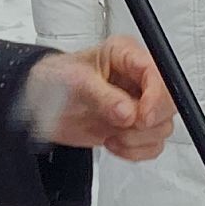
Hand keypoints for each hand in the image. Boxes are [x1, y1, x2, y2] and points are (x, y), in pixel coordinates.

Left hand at [21, 35, 175, 161]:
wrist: (37, 101)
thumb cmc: (54, 79)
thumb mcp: (75, 82)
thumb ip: (104, 97)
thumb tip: (128, 112)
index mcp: (125, 55)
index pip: (159, 73)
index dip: (156, 98)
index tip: (141, 117)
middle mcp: (136, 78)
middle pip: (168, 103)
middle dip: (147, 122)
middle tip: (123, 126)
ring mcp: (137, 103)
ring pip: (162, 127)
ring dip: (137, 138)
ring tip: (111, 133)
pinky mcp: (133, 126)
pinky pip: (152, 145)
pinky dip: (135, 151)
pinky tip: (113, 142)